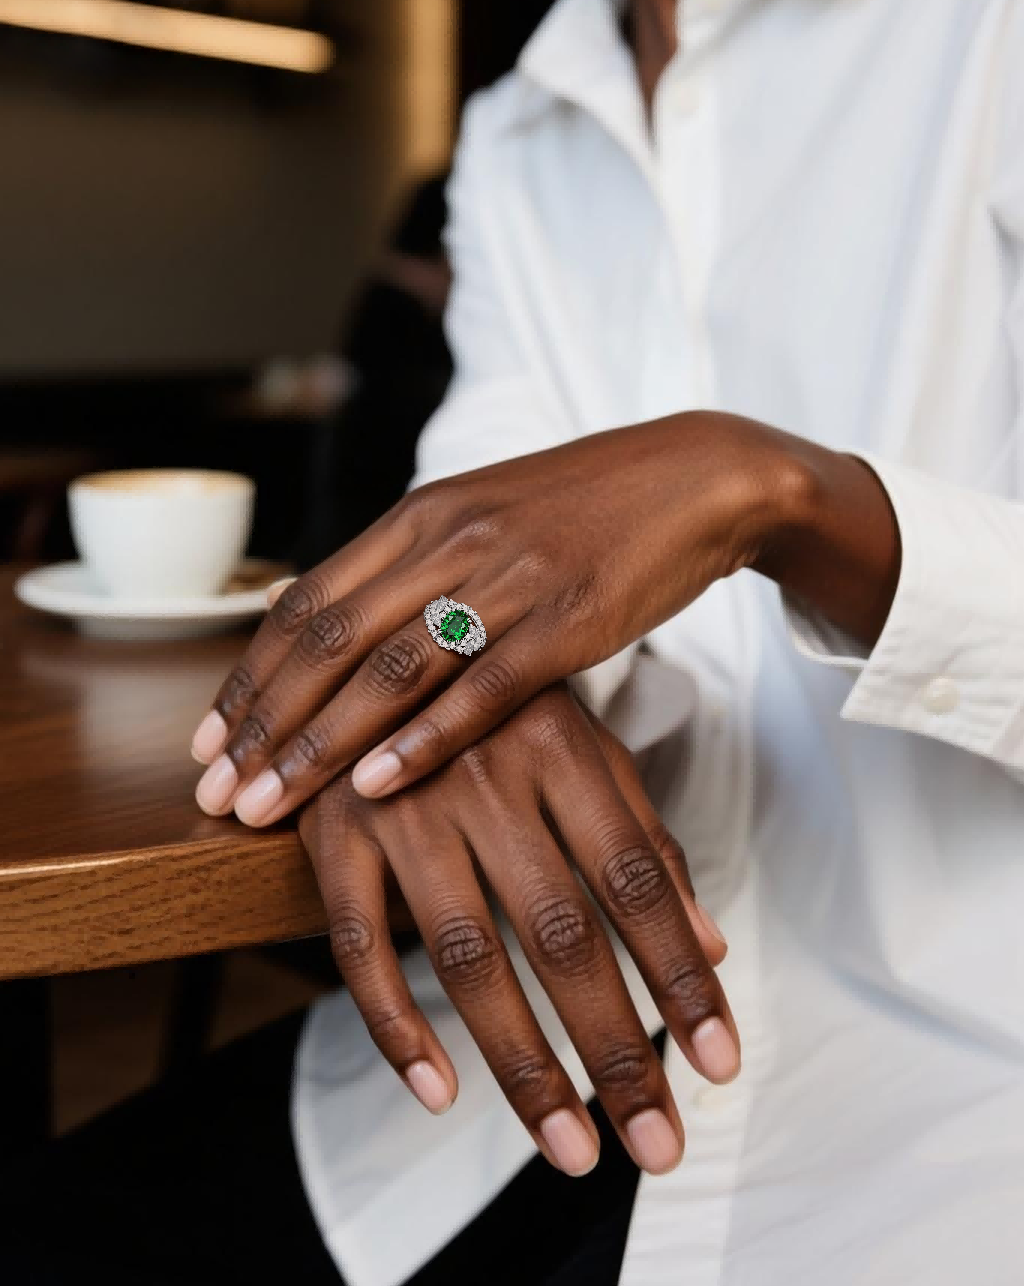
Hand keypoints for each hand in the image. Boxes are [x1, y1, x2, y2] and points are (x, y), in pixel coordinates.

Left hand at [192, 410, 897, 822]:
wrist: (694, 479)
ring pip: (388, 670)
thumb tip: (319, 607)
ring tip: (266, 806)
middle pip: (327, 641)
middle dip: (263, 724)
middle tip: (216, 792)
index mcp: (419, 515)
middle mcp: (448, 541)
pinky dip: (422, 742)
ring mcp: (507, 581)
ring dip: (317, 746)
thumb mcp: (479, 516)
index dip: (251, 676)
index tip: (211, 741)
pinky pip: (479, 690)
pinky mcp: (566, 622)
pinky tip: (375, 788)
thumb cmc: (581, 510)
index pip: (306, 601)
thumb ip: (405, 564)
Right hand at [298, 684, 738, 1177]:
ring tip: (570, 1147)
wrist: (371, 642)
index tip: (718, 1065)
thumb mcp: (584, 749)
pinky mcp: (331, 834)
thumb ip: (645, 841)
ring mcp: (400, 805)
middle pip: (561, 933)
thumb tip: (711, 948)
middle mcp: (483, 773)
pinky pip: (358, 945)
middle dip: (615, 1048)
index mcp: (559, 746)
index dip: (679, 976)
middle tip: (655, 1144)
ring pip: (465, 954)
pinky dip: (394, 1024)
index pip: (638, 880)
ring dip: (522, 1064)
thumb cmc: (497, 709)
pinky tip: (440, 1094)